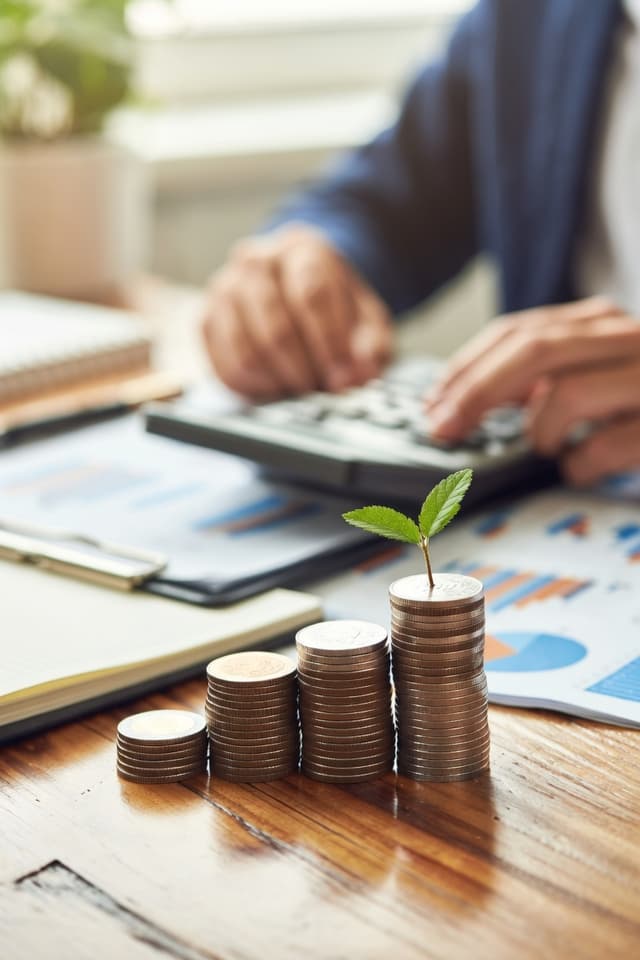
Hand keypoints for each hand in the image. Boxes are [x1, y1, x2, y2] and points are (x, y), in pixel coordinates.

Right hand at [201, 224, 392, 399]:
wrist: (299, 285)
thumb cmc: (333, 303)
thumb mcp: (367, 318)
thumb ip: (371, 345)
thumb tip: (358, 375)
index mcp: (301, 249)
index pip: (311, 294)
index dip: (330, 343)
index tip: (344, 377)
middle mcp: (255, 261)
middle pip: (276, 327)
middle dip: (304, 369)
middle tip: (322, 390)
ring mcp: (224, 289)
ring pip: (248, 352)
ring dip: (279, 382)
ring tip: (302, 388)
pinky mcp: (207, 320)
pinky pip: (226, 368)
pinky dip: (255, 389)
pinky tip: (277, 389)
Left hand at [425, 297, 639, 485]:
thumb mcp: (598, 371)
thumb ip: (550, 372)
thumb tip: (476, 398)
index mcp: (603, 324)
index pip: (520, 331)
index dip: (467, 368)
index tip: (435, 404)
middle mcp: (630, 340)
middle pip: (534, 351)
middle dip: (477, 393)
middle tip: (446, 429)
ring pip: (568, 392)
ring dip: (538, 429)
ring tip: (543, 447)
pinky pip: (606, 445)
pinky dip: (580, 463)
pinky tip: (581, 467)